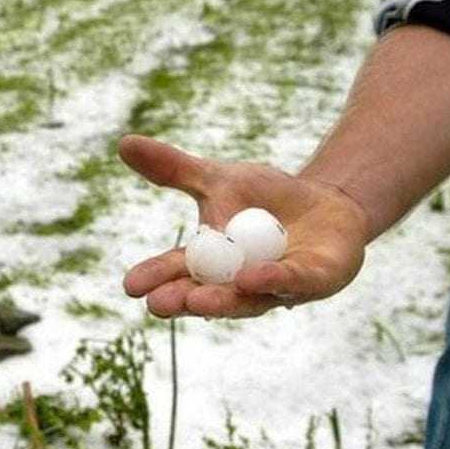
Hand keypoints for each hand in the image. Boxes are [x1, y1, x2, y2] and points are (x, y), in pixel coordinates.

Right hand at [119, 135, 369, 318]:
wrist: (326, 205)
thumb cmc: (264, 200)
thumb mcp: (218, 179)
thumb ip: (173, 169)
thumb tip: (123, 143)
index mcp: (210, 263)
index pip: (178, 272)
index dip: (155, 279)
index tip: (130, 286)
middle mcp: (238, 284)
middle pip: (206, 296)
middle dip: (182, 301)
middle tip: (157, 305)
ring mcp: (275, 287)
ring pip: (246, 298)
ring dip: (221, 300)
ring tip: (195, 302)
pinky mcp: (313, 280)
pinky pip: (291, 282)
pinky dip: (271, 279)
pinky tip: (252, 276)